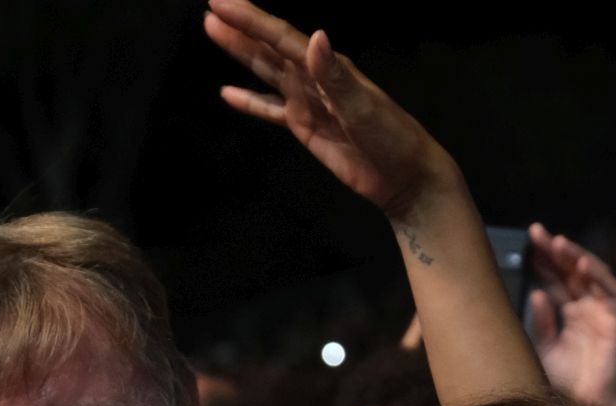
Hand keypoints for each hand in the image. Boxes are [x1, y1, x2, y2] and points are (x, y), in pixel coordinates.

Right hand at [205, 0, 454, 218]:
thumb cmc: (391, 137)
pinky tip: (228, 93)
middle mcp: (315, 77)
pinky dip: (250, 102)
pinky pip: (271, 111)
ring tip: (214, 31)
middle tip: (211, 9)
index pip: (282, 37)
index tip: (221, 2)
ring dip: (242, 53)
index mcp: (328, 66)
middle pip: (270, 48)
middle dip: (242, 28)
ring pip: (267, 72)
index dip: (252, 19)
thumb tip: (315, 38)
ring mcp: (308, 102)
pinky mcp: (305, 127)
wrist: (405, 178)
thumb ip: (334, 75)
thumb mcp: (362, 106)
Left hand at [526, 223, 615, 405]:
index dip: (542, 262)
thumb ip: (541, 322)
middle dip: (555, 251)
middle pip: (571, 272)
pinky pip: (612, 291)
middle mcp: (586, 310)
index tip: (525, 244)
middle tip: (536, 232)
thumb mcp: (543, 350)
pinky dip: (598, 276)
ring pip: (592, 275)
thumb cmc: (563, 385)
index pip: (555, 280)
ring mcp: (602, 314)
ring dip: (576, 257)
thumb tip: (536, 293)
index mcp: (568, 315)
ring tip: (557, 242)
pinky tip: (581, 264)